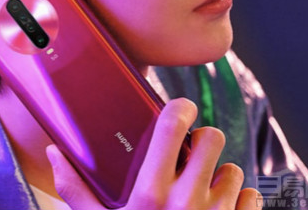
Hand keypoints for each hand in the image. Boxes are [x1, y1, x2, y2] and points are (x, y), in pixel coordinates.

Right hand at [46, 98, 262, 209]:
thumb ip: (75, 190)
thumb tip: (55, 155)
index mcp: (150, 193)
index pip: (173, 126)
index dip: (180, 107)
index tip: (180, 107)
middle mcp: (188, 201)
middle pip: (212, 137)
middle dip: (202, 139)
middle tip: (189, 152)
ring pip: (233, 169)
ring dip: (219, 173)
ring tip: (201, 187)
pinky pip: (252, 198)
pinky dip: (239, 199)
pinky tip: (219, 208)